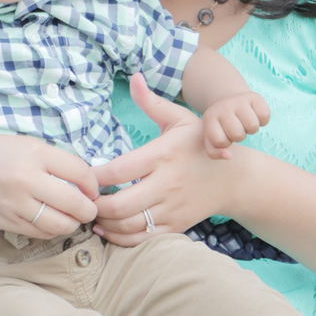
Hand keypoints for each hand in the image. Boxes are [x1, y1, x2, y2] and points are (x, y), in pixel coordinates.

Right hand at [0, 129, 99, 237]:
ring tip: (72, 218)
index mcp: (34, 153)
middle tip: (90, 209)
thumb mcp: (23, 144)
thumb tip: (85, 182)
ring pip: (58, 224)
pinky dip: (51, 230)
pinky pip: (38, 233)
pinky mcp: (3, 221)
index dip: (93, 185)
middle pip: (74, 203)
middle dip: (89, 210)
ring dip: (71, 224)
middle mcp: (25, 178)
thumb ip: (52, 161)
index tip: (93, 189)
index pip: (81, 173)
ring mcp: (13, 203)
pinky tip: (50, 222)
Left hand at [92, 74, 241, 246]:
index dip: (96, 177)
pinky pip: (142, 238)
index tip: (83, 176)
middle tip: (82, 199)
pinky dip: (120, 238)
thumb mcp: (179, 119)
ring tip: (91, 213)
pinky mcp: (175, 225)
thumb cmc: (200, 144)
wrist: (234, 178)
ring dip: (104, 222)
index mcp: (163, 155)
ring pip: (129, 225)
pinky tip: (106, 228)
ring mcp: (172, 208)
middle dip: (95, 205)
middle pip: (121, 204)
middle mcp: (167, 184)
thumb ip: (152, 102)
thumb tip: (135, 77)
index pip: (121, 170)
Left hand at [201, 91, 269, 157]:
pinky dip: (263, 120)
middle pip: (238, 134)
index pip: (220, 141)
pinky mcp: (254, 96)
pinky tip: (255, 116)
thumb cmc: (221, 126)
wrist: (230, 101)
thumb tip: (229, 155)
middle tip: (237, 128)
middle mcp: (223, 106)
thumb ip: (215, 153)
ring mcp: (239, 100)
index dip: (225, 142)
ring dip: (251, 129)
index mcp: (210, 117)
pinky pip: (265, 116)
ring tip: (245, 123)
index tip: (225, 134)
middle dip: (239, 136)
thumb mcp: (211, 139)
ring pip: (252, 126)